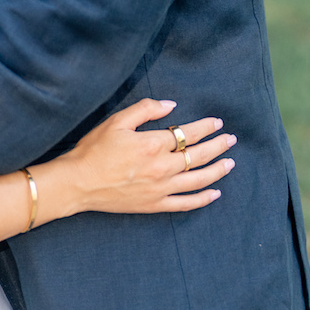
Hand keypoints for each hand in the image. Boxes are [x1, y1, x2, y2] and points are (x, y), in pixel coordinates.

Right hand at [59, 99, 234, 215]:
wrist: (78, 182)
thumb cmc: (94, 150)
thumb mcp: (116, 121)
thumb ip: (145, 110)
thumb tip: (171, 105)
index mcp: (153, 144)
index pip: (188, 134)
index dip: (206, 127)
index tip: (217, 122)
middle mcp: (162, 167)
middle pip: (199, 156)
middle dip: (218, 146)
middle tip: (231, 140)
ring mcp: (160, 188)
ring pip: (198, 180)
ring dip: (218, 170)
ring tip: (230, 163)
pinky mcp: (155, 204)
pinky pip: (186, 203)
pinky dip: (203, 199)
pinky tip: (215, 193)